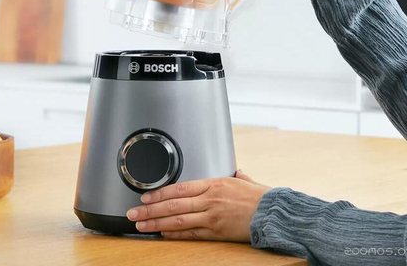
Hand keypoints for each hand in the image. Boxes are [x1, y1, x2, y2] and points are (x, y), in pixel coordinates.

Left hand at [126, 171, 270, 241]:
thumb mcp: (244, 180)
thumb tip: (236, 171)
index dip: (159, 192)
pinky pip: (191, 234)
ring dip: (157, 223)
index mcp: (213, 182)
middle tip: (133, 212)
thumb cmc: (260, 197)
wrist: (273, 213)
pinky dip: (175, 234)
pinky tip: (162, 235)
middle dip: (150, 209)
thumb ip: (236, 176)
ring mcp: (211, 215)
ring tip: (141, 225)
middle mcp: (209, 198)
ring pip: (177, 220)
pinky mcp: (216, 231)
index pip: (179, 187)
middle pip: (173, 204)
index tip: (144, 196)